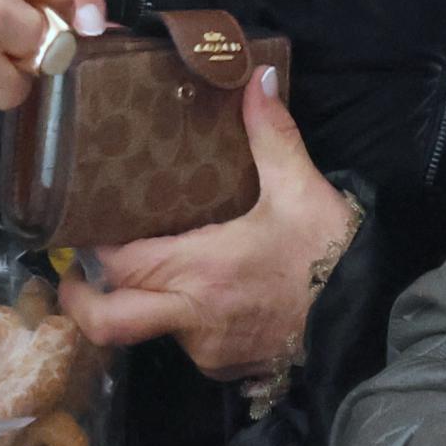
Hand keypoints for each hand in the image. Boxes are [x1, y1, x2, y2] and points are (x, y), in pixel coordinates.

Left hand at [58, 67, 354, 379]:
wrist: (369, 317)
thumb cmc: (330, 253)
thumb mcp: (300, 188)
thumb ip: (270, 132)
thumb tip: (256, 75)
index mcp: (199, 269)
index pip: (117, 266)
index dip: (90, 252)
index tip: (83, 229)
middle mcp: (191, 318)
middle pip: (106, 323)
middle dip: (82, 298)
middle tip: (77, 272)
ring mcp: (206, 351)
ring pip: (148, 332)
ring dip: (143, 306)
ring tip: (153, 273)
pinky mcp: (226, 370)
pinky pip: (186, 347)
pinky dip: (183, 323)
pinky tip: (204, 297)